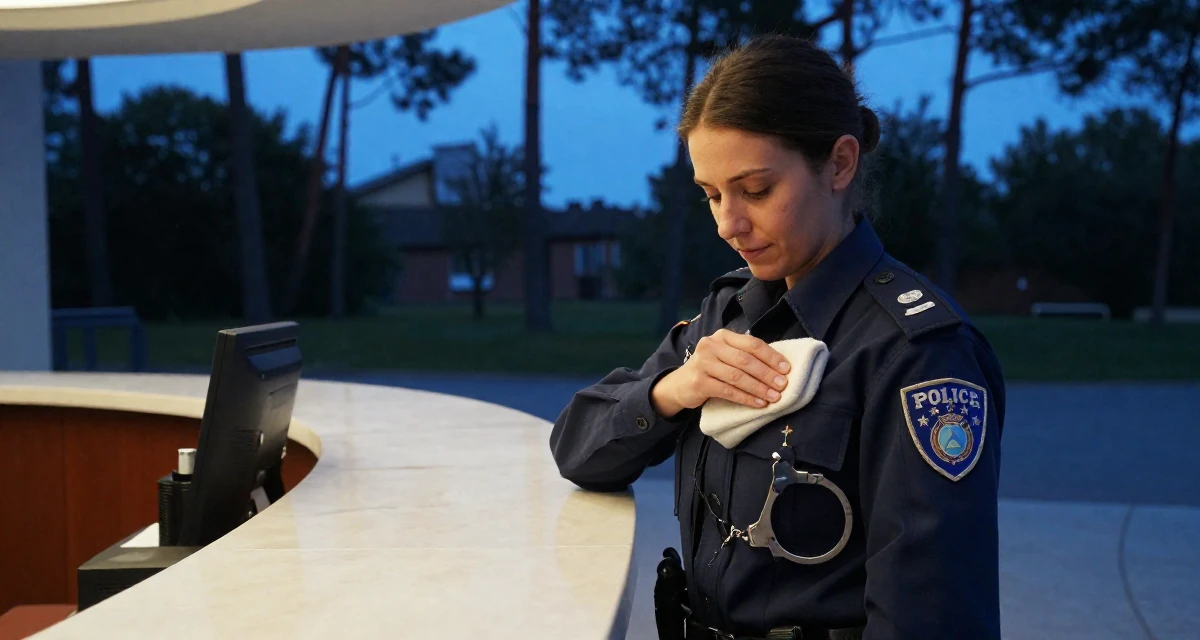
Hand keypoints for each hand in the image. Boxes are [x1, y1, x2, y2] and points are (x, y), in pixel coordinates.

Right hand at [651, 329, 790, 417]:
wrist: (679, 384)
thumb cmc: (710, 369)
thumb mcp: (725, 356)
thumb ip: (744, 355)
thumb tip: (778, 367)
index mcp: (722, 336)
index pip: (752, 343)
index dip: (771, 356)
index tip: (786, 369)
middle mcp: (711, 345)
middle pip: (745, 360)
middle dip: (767, 374)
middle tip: (783, 385)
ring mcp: (703, 363)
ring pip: (737, 376)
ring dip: (759, 388)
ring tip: (774, 397)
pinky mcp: (699, 382)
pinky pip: (728, 391)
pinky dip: (746, 398)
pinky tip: (758, 404)